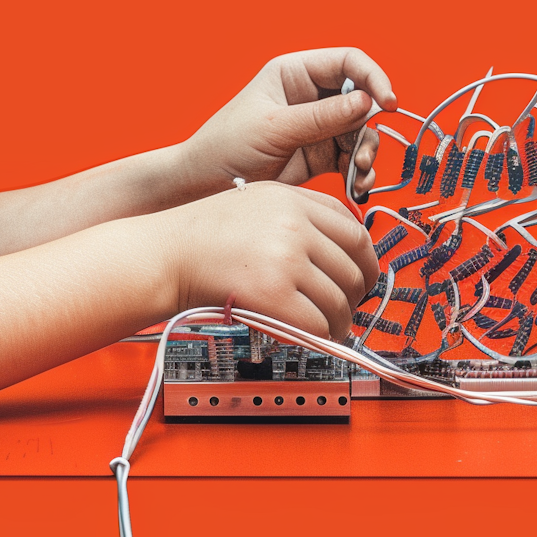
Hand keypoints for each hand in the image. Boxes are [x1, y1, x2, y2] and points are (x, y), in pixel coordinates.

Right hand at [150, 180, 379, 339]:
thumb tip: (343, 247)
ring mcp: (285, 260)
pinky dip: (323, 336)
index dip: (367, 260)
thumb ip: (301, 215)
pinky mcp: (273, 294)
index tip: (364, 276)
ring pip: (340, 301)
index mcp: (293, 199)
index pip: (355, 231)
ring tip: (330, 326)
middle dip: (357, 296)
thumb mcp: (258, 201)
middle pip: (354, 268)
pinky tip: (313, 335)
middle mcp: (294, 226)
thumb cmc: (206, 233)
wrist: (169, 254)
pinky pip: (319, 323)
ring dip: (342, 321)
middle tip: (347, 306)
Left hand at [178, 47, 395, 200]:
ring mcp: (316, 125)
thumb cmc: (226, 147)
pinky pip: (351, 158)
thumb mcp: (275, 129)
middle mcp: (309, 95)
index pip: (347, 62)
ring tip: (358, 176)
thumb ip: (321, 118)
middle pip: (361, 99)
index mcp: (293, 73)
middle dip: (369, 127)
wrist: (203, 186)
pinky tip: (355, 188)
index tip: (388, 104)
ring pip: (360, 131)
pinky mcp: (318, 154)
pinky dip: (358, 171)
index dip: (373, 77)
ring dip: (366, 154)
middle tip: (365, 157)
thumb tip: (366, 102)